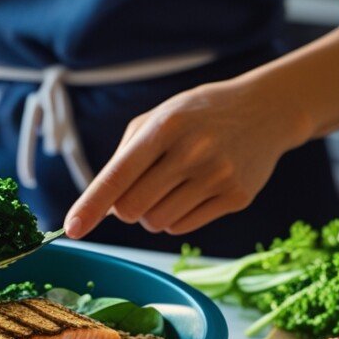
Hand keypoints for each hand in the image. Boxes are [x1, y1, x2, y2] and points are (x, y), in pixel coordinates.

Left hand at [64, 77, 310, 237]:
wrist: (266, 110)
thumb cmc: (197, 115)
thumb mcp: (157, 119)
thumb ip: (124, 157)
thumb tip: (103, 205)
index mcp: (163, 128)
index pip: (117, 176)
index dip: (91, 205)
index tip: (72, 228)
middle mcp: (192, 153)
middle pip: (132, 209)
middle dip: (124, 207)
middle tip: (139, 188)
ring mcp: (218, 177)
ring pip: (156, 223)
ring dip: (150, 214)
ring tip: (169, 186)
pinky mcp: (237, 197)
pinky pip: (182, 228)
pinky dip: (173, 219)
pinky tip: (189, 193)